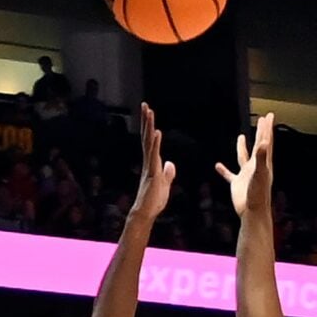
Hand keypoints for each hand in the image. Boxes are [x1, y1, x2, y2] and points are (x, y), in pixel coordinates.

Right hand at [128, 103, 173, 225]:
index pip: (150, 141)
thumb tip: (170, 164)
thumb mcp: (165, 183)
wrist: (147, 211)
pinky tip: (157, 133)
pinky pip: (154, 155)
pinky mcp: (152, 173)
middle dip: (146, 121)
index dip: (150, 128)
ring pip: (149, 142)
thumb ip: (168, 173)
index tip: (149, 114)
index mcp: (152, 162)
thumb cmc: (155, 199)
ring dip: (149, 127)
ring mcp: (149, 166)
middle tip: (145, 105)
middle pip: (147, 137)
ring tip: (149, 112)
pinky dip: (156, 143)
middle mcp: (148, 161)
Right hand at [214, 111, 274, 219]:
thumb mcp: (260, 173)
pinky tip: (218, 166)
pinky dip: (224, 170)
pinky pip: (230, 174)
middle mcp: (256, 167)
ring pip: (244, 157)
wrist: (252, 212)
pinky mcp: (238, 184)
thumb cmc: (258, 194)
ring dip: (242, 147)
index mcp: (263, 163)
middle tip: (263, 119)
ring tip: (240, 137)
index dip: (267, 128)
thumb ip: (261, 157)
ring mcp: (247, 175)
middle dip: (262, 132)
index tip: (269, 116)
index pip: (266, 141)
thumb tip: (264, 142)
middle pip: (259, 145)